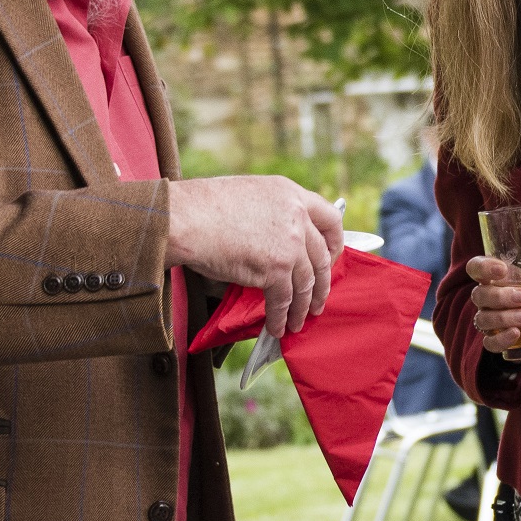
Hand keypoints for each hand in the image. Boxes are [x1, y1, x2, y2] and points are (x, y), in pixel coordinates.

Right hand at [166, 175, 344, 337]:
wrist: (184, 218)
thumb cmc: (203, 207)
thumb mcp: (249, 195)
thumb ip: (271, 213)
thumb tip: (275, 243)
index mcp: (291, 193)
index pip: (330, 217)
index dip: (335, 242)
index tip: (332, 257)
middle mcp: (297, 216)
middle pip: (322, 256)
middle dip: (322, 284)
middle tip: (319, 299)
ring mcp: (289, 243)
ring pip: (306, 283)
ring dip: (302, 307)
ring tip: (298, 321)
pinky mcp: (275, 268)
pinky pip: (284, 300)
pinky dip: (280, 317)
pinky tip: (277, 326)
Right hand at [462, 255, 520, 354]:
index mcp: (493, 277)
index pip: (476, 268)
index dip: (483, 267)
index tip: (502, 269)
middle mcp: (485, 298)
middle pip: (479, 295)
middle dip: (500, 296)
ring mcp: (487, 319)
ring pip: (483, 318)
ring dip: (503, 318)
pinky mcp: (494, 340)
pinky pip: (489, 342)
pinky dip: (500, 339)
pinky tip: (516, 335)